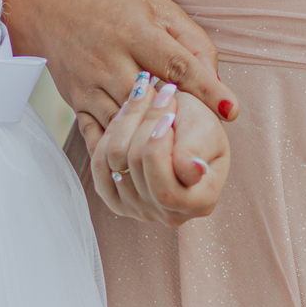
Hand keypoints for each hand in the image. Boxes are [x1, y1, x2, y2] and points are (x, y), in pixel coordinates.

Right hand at [3, 0, 238, 142]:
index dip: (207, 89)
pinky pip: (102, 134)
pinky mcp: (75, 101)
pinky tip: (142, 149)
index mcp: (135, 31)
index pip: (178, 64)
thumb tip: (216, 81)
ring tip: (175, 140)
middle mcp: (110, 59)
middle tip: (203, 131)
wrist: (50, 4)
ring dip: (152, 135)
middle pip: (152, 101)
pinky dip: (125, 144)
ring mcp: (89, 83)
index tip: (230, 110)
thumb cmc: (111, 3)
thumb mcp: (156, 7)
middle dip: (179, 118)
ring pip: (127, 123)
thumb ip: (191, 40)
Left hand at [89, 83, 228, 225]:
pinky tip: (124, 116)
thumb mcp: (206, 128)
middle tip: (152, 90)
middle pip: (137, 168)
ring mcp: (140, 211)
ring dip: (125, 122)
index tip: (170, 110)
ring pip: (116, 162)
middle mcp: (171, 215)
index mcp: (201, 202)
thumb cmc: (200, 124)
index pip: (167, 188)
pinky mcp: (116, 199)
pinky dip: (108, 136)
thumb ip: (196, 149)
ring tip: (140, 97)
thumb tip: (190, 170)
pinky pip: (99, 167)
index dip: (159, 145)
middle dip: (142, 123)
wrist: (183, 122)